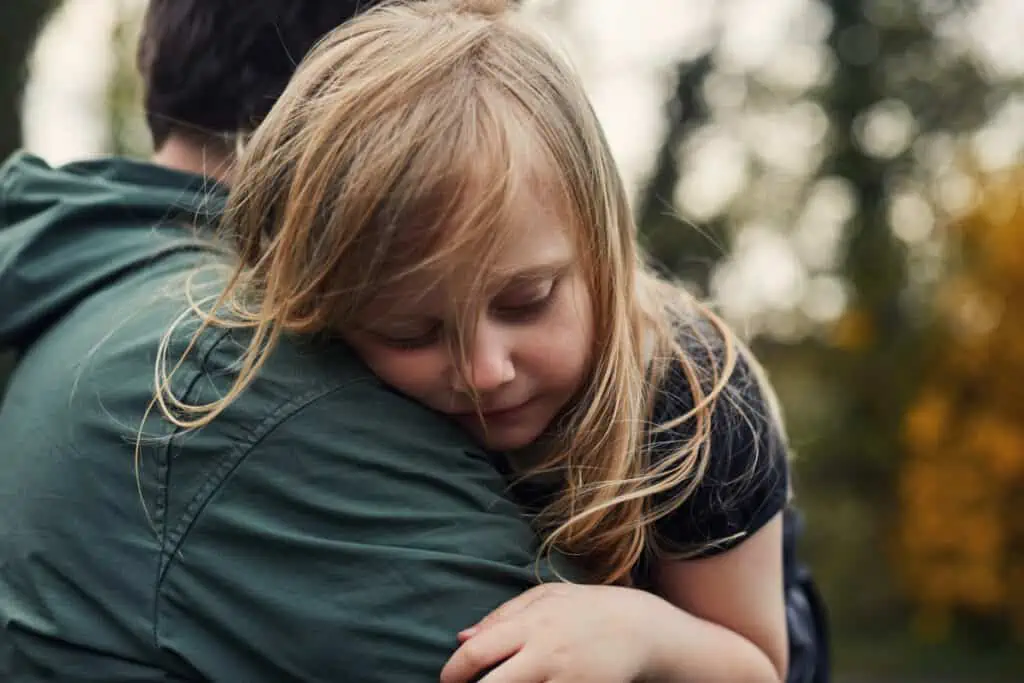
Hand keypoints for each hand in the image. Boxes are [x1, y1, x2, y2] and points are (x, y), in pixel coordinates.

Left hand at [439, 583, 670, 682]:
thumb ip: (501, 615)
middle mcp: (545, 653)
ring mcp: (565, 679)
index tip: (447, 681)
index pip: (478, 652)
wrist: (641, 629)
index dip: (454, 671)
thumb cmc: (585, 609)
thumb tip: (461, 638)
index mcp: (531, 624)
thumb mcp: (545, 597)